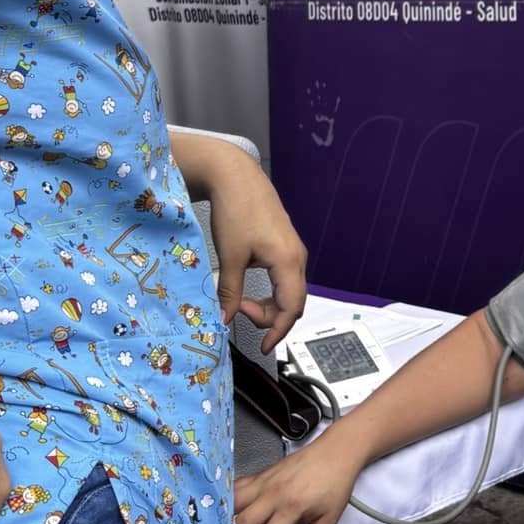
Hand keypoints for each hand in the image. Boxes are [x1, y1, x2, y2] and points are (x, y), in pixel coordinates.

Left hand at [193, 140, 308, 352]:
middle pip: (294, 302)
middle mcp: (297, 257)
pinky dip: (271, 291)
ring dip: (270, 304)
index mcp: (288, 261)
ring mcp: (293, 250)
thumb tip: (225, 319)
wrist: (236, 176)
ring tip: (241, 301)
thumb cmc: (235, 211)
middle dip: (271, 317)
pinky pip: (285, 278)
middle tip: (240, 313)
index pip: (291, 308)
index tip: (262, 347)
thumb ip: (230, 291)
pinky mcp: (285, 245)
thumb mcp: (229, 256)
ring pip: (290, 291)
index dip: (277, 331)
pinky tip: (250, 289)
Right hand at [233, 433, 361, 523]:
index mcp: (291, 508)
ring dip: (222, 521)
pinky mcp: (261, 474)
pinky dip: (226, 500)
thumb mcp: (328, 520)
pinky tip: (218, 511)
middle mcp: (272, 494)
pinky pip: (237, 487)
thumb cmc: (335, 484)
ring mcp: (264, 482)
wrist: (336, 451)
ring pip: (233, 504)